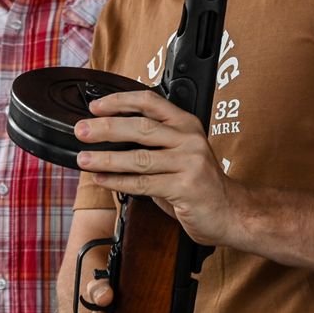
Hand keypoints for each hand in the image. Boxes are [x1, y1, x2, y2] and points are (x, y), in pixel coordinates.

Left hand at [77, 89, 239, 246]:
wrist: (231, 212)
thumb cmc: (201, 183)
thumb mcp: (181, 153)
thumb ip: (153, 144)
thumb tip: (110, 140)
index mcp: (186, 124)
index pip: (150, 102)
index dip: (120, 101)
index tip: (96, 106)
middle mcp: (189, 139)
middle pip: (140, 127)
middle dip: (106, 128)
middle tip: (82, 130)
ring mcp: (189, 163)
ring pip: (139, 158)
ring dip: (106, 158)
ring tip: (85, 158)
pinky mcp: (185, 188)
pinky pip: (143, 184)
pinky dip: (118, 182)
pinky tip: (102, 179)